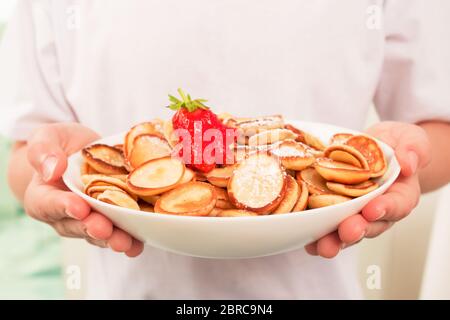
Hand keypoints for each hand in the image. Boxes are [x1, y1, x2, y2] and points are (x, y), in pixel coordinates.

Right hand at [24, 123, 143, 256]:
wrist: (82, 152)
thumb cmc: (61, 143)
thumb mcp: (48, 137)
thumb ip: (44, 151)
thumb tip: (52, 169)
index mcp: (42, 196)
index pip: (49, 204)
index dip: (64, 207)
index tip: (79, 207)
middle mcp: (63, 216)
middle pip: (76, 226)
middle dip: (92, 228)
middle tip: (105, 228)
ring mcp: (87, 222)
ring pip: (97, 235)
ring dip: (112, 239)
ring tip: (125, 242)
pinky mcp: (109, 221)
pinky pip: (116, 233)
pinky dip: (129, 240)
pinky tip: (138, 243)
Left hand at [305, 121, 430, 257]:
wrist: (372, 146)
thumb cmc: (393, 144)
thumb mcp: (408, 138)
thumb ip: (412, 148)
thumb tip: (408, 163)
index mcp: (400, 194)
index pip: (397, 205)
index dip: (386, 209)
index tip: (373, 209)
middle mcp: (378, 210)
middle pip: (370, 226)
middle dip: (357, 229)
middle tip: (347, 231)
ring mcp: (356, 214)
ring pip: (347, 233)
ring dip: (335, 241)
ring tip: (323, 246)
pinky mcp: (335, 212)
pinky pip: (327, 228)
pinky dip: (317, 237)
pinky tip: (307, 241)